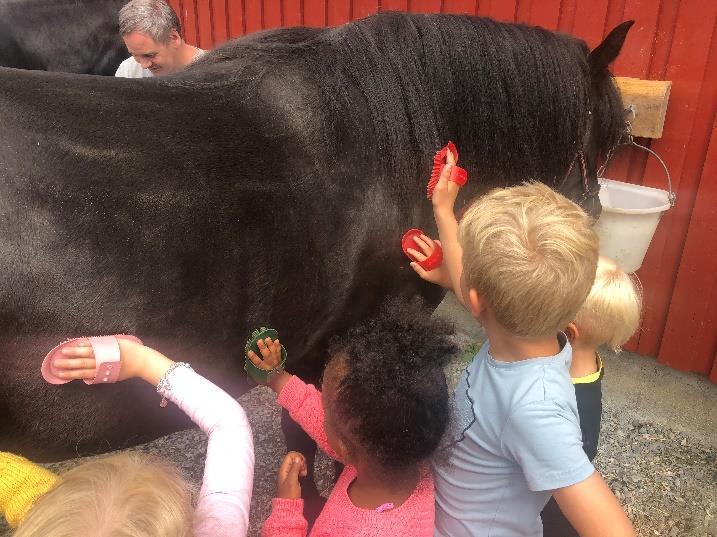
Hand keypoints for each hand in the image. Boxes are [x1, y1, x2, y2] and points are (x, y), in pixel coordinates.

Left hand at [52, 338, 172, 385]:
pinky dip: (82, 377)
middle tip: (56, 362)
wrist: (142, 362)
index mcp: (105, 350)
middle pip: (83, 362)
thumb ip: (101, 343)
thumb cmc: (130, 349)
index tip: (64, 350)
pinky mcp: (106, 377)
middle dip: (68, 362)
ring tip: (60, 372)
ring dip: (71, 372)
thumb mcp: (116, 341)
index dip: (74, 351)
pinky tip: (73, 377)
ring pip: (84, 372)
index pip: (86, 351)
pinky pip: (92, 378)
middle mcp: (103, 361)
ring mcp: (104, 371)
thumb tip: (85, 343)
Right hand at [246, 337, 290, 391]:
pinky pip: (279, 351)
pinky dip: (278, 346)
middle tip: (259, 341)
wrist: (278, 379)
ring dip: (270, 344)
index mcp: (263, 368)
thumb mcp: (257, 377)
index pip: (257, 362)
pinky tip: (276, 340)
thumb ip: (251, 371)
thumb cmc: (266, 377)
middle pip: (266, 355)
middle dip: (263, 348)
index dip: (253, 357)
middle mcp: (269, 363)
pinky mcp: (279, 358)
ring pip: (273, 351)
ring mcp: (275, 360)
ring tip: (267, 338)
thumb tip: (245, 366)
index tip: (249, 351)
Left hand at [276, 451, 307, 499]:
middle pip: (293, 458)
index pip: (290, 455)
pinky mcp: (292, 478)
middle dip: (300, 461)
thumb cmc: (290, 494)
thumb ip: (294, 468)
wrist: (289, 506)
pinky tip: (303, 475)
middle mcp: (285, 470)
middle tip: (304, 469)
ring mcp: (288, 474)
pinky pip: (297, 470)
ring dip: (302, 466)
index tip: (303, 464)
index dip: (298, 457)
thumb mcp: (292, 480)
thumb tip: (298, 458)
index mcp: (283, 469)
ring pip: (296, 464)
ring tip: (304, 473)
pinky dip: (301, 470)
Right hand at [407, 234, 450, 288]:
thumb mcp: (428, 277)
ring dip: (426, 239)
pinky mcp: (446, 252)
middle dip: (419, 242)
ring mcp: (441, 253)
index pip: (419, 255)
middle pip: (425, 247)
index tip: (408, 248)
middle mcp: (434, 256)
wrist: (455, 278)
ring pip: (432, 244)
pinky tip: (433, 240)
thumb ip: (419, 270)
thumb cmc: (440, 279)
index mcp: (429, 262)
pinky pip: (440, 245)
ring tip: (421, 235)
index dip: (413, 252)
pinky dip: (436, 242)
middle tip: (414, 237)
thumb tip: (412, 263)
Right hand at [431, 148, 460, 215]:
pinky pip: (449, 175)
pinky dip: (446, 170)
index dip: (449, 157)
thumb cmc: (441, 199)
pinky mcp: (450, 187)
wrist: (443, 211)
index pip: (452, 165)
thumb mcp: (441, 186)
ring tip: (444, 157)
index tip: (447, 149)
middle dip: (449, 159)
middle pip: (453, 167)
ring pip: (451, 171)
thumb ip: (445, 175)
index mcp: (453, 179)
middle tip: (446, 151)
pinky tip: (443, 169)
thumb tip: (449, 164)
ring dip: (448, 164)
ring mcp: (453, 184)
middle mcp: (454, 180)